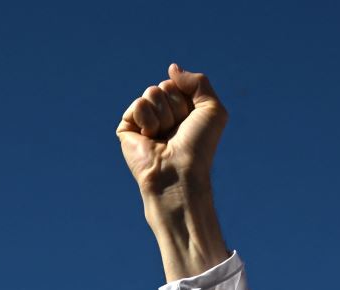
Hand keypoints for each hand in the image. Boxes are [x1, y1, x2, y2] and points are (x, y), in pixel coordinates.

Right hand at [117, 64, 226, 203]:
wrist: (179, 172)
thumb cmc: (198, 146)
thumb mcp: (212, 109)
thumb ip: (198, 81)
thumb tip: (172, 68)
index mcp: (181, 110)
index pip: (178, 84)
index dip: (186, 100)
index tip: (189, 122)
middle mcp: (161, 114)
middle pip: (165, 86)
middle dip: (174, 106)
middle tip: (176, 131)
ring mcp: (143, 120)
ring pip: (151, 92)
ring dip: (163, 115)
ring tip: (163, 137)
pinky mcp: (127, 128)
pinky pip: (138, 104)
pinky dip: (147, 120)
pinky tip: (150, 138)